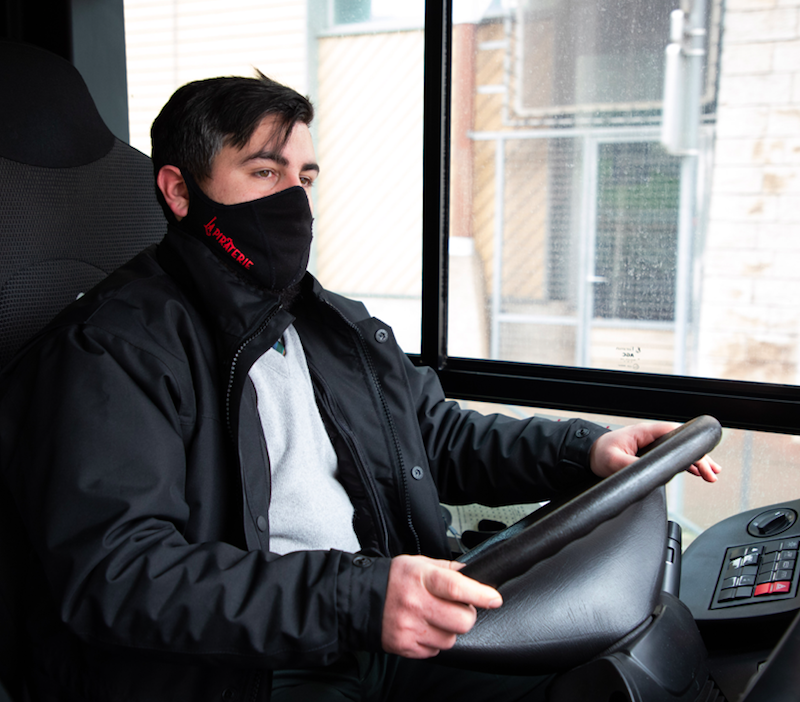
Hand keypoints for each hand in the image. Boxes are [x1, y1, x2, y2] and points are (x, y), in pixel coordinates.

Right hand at [381, 554, 502, 658]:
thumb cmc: (394, 579)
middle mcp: (415, 604)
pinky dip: (434, 641)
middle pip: (461, 621)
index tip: (494, 598)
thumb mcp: (420, 563)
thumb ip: (448, 569)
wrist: (360, 598)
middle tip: (458, 608)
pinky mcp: (405, 646)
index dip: (479, 594)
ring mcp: (410, 627)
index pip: (456, 587)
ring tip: (434, 617)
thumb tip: (475, 574)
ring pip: (450, 639)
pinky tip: (422, 627)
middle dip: (467, 615)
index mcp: (421, 578)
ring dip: (449, 630)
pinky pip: (435, 651)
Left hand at [589, 421, 720, 481]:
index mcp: (645, 432)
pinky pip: (672, 457)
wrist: (587, 455)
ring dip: (695, 461)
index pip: (675, 435)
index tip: (703, 462)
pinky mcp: (649, 454)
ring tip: (712, 474)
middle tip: (712, 473)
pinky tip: (696, 471)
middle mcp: (650, 437)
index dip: (691, 448)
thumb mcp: (614, 461)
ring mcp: (651, 445)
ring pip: (679, 451)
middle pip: (681, 444)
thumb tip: (647, 472)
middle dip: (699, 457)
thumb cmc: (599, 453)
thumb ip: (631, 465)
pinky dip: (686, 464)